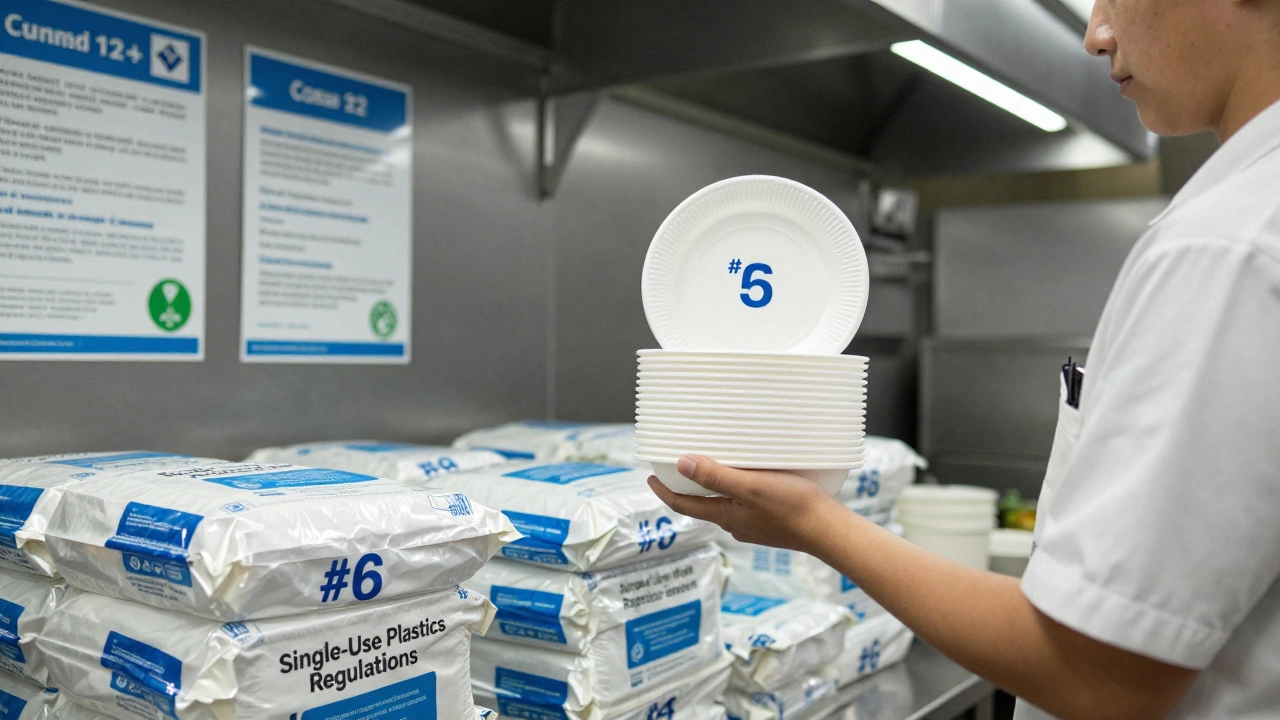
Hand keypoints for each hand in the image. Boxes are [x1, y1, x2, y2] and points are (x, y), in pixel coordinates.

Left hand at [647, 454, 846, 551]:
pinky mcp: (773, 521)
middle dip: (688, 487)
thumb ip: (715, 476)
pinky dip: (738, 488)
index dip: (664, 491)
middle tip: (678, 467)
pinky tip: (750, 476)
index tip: (650, 477)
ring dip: (714, 486)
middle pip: (703, 504)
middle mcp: (737, 523)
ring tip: (713, 464)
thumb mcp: (749, 486)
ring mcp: (755, 524)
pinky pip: (746, 502)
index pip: (684, 505)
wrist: (830, 530)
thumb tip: (681, 464)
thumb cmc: (792, 507)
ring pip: (726, 502)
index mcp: (726, 516)